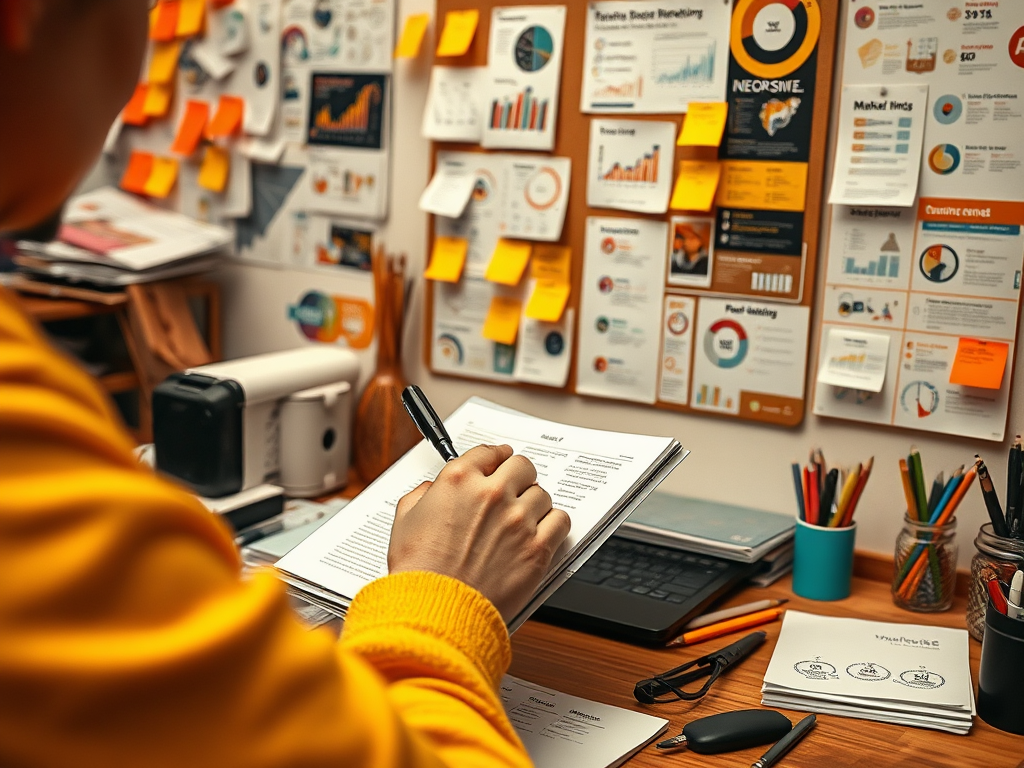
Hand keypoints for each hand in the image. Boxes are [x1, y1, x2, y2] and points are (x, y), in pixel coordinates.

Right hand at [388, 444, 570, 621]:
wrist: (435, 610)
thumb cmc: (419, 571)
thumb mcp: (404, 521)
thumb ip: (421, 495)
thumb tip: (433, 489)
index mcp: (459, 481)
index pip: (488, 452)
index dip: (495, 456)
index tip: (499, 460)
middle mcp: (492, 494)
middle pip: (521, 466)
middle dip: (517, 476)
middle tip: (514, 488)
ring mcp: (518, 520)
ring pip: (542, 493)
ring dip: (533, 502)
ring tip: (524, 517)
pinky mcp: (537, 548)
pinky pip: (560, 520)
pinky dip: (553, 523)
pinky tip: (542, 531)